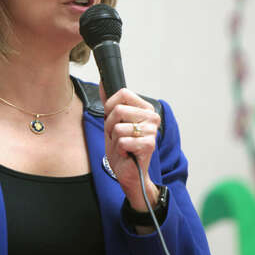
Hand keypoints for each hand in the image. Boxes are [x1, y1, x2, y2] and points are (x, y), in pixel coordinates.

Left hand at [101, 85, 160, 211]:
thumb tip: (103, 82)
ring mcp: (152, 130)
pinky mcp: (149, 144)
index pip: (123, 93)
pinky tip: (127, 153)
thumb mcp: (112, 122)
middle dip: (110, 125)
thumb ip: (109, 102)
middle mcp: (152, 117)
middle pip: (118, 109)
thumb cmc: (122, 147)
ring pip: (118, 127)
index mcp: (145, 108)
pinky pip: (122, 141)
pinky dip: (120, 149)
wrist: (128, 172)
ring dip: (114, 139)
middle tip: (117, 136)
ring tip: (122, 145)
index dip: (110, 106)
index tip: (112, 119)